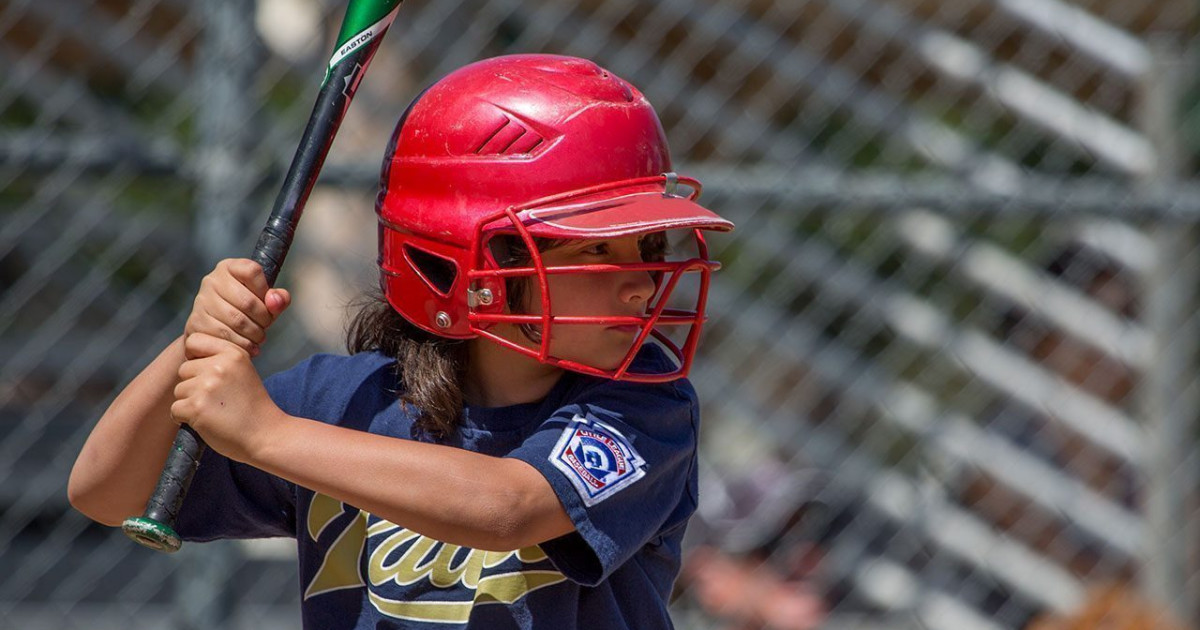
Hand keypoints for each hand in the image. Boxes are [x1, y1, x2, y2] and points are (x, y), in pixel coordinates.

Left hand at [171, 332, 282, 461]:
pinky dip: (185, 418)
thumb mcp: (244, 371)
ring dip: (190, 402)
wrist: (265, 434)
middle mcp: (219, 366)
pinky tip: (205, 421)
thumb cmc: (253, 406)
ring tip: (214, 411)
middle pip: (184, 369)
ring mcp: (206, 386)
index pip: (194, 340)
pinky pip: (175, 409)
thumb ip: (221, 360)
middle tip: (216, 399)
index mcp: (232, 353)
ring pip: (179, 390)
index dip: (194, 357)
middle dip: (193, 385)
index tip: (206, 373)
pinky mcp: (196, 407)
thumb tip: (190, 357)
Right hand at [184, 258, 290, 357]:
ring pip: (237, 321)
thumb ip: (278, 298)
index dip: (265, 291)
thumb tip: (275, 300)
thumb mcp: (265, 301)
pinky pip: (225, 336)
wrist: (214, 331)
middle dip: (263, 319)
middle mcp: (212, 280)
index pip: (252, 271)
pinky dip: (242, 344)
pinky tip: (248, 345)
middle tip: (265, 326)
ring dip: (254, 334)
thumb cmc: (244, 311)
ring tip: (258, 337)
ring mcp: (202, 300)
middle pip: (248, 301)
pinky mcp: (196, 321)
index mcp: (229, 268)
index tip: (267, 303)